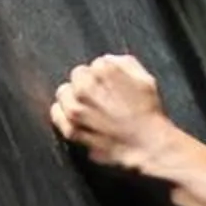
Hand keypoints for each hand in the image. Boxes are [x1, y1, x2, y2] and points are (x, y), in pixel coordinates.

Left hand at [49, 54, 172, 175]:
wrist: (148, 145)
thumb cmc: (149, 115)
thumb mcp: (145, 78)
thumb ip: (123, 62)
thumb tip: (108, 60)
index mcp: (103, 70)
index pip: (94, 64)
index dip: (103, 76)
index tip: (110, 87)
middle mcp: (86, 86)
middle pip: (77, 76)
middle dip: (86, 84)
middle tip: (100, 98)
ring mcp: (76, 109)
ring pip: (63, 93)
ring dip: (73, 98)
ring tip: (89, 108)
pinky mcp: (72, 129)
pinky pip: (56, 115)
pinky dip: (62, 114)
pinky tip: (74, 117)